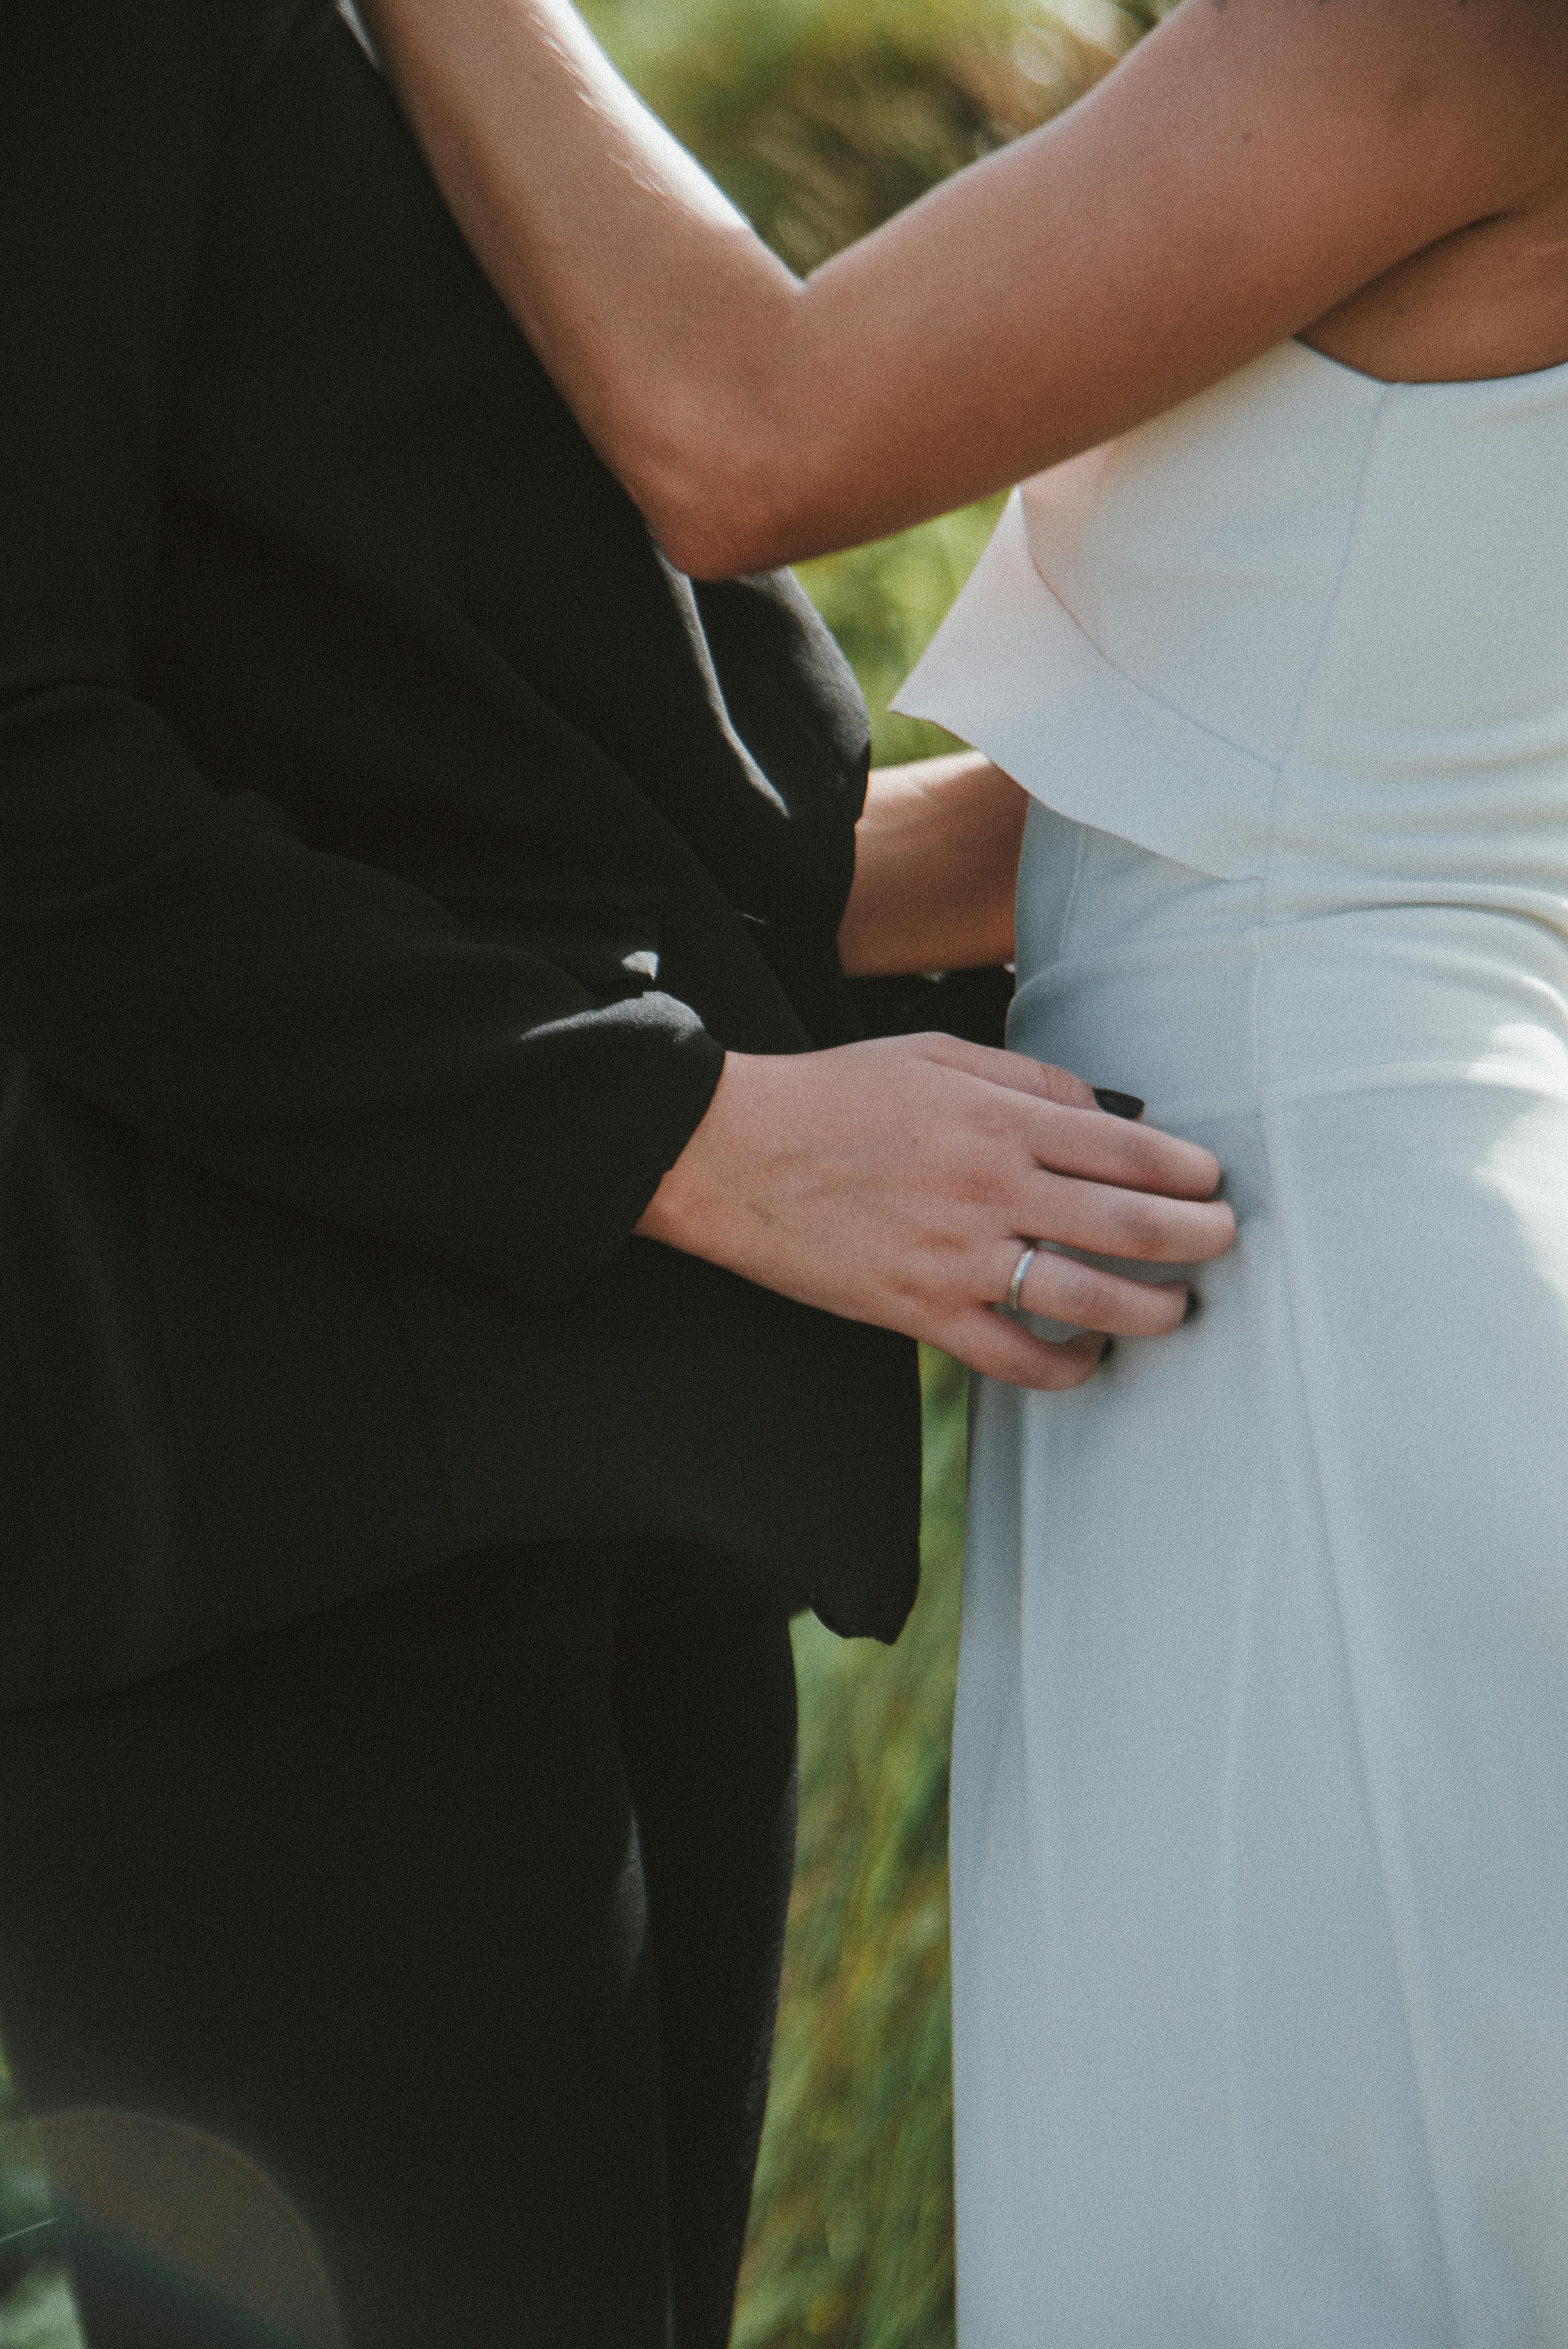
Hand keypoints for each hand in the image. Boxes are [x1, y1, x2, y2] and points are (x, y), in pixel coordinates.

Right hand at [635, 1033, 1234, 1389]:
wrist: (732, 1152)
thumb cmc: (834, 1095)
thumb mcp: (935, 1057)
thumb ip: (1027, 1080)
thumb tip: (1104, 1112)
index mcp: (999, 1119)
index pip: (1132, 1149)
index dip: (1190, 1171)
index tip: (1212, 1182)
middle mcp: (992, 1189)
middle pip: (1133, 1224)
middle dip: (1200, 1239)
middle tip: (1224, 1243)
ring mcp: (958, 1258)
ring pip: (1091, 1299)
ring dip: (1155, 1310)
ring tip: (1177, 1309)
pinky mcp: (922, 1312)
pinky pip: (1017, 1360)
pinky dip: (1069, 1366)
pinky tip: (1088, 1353)